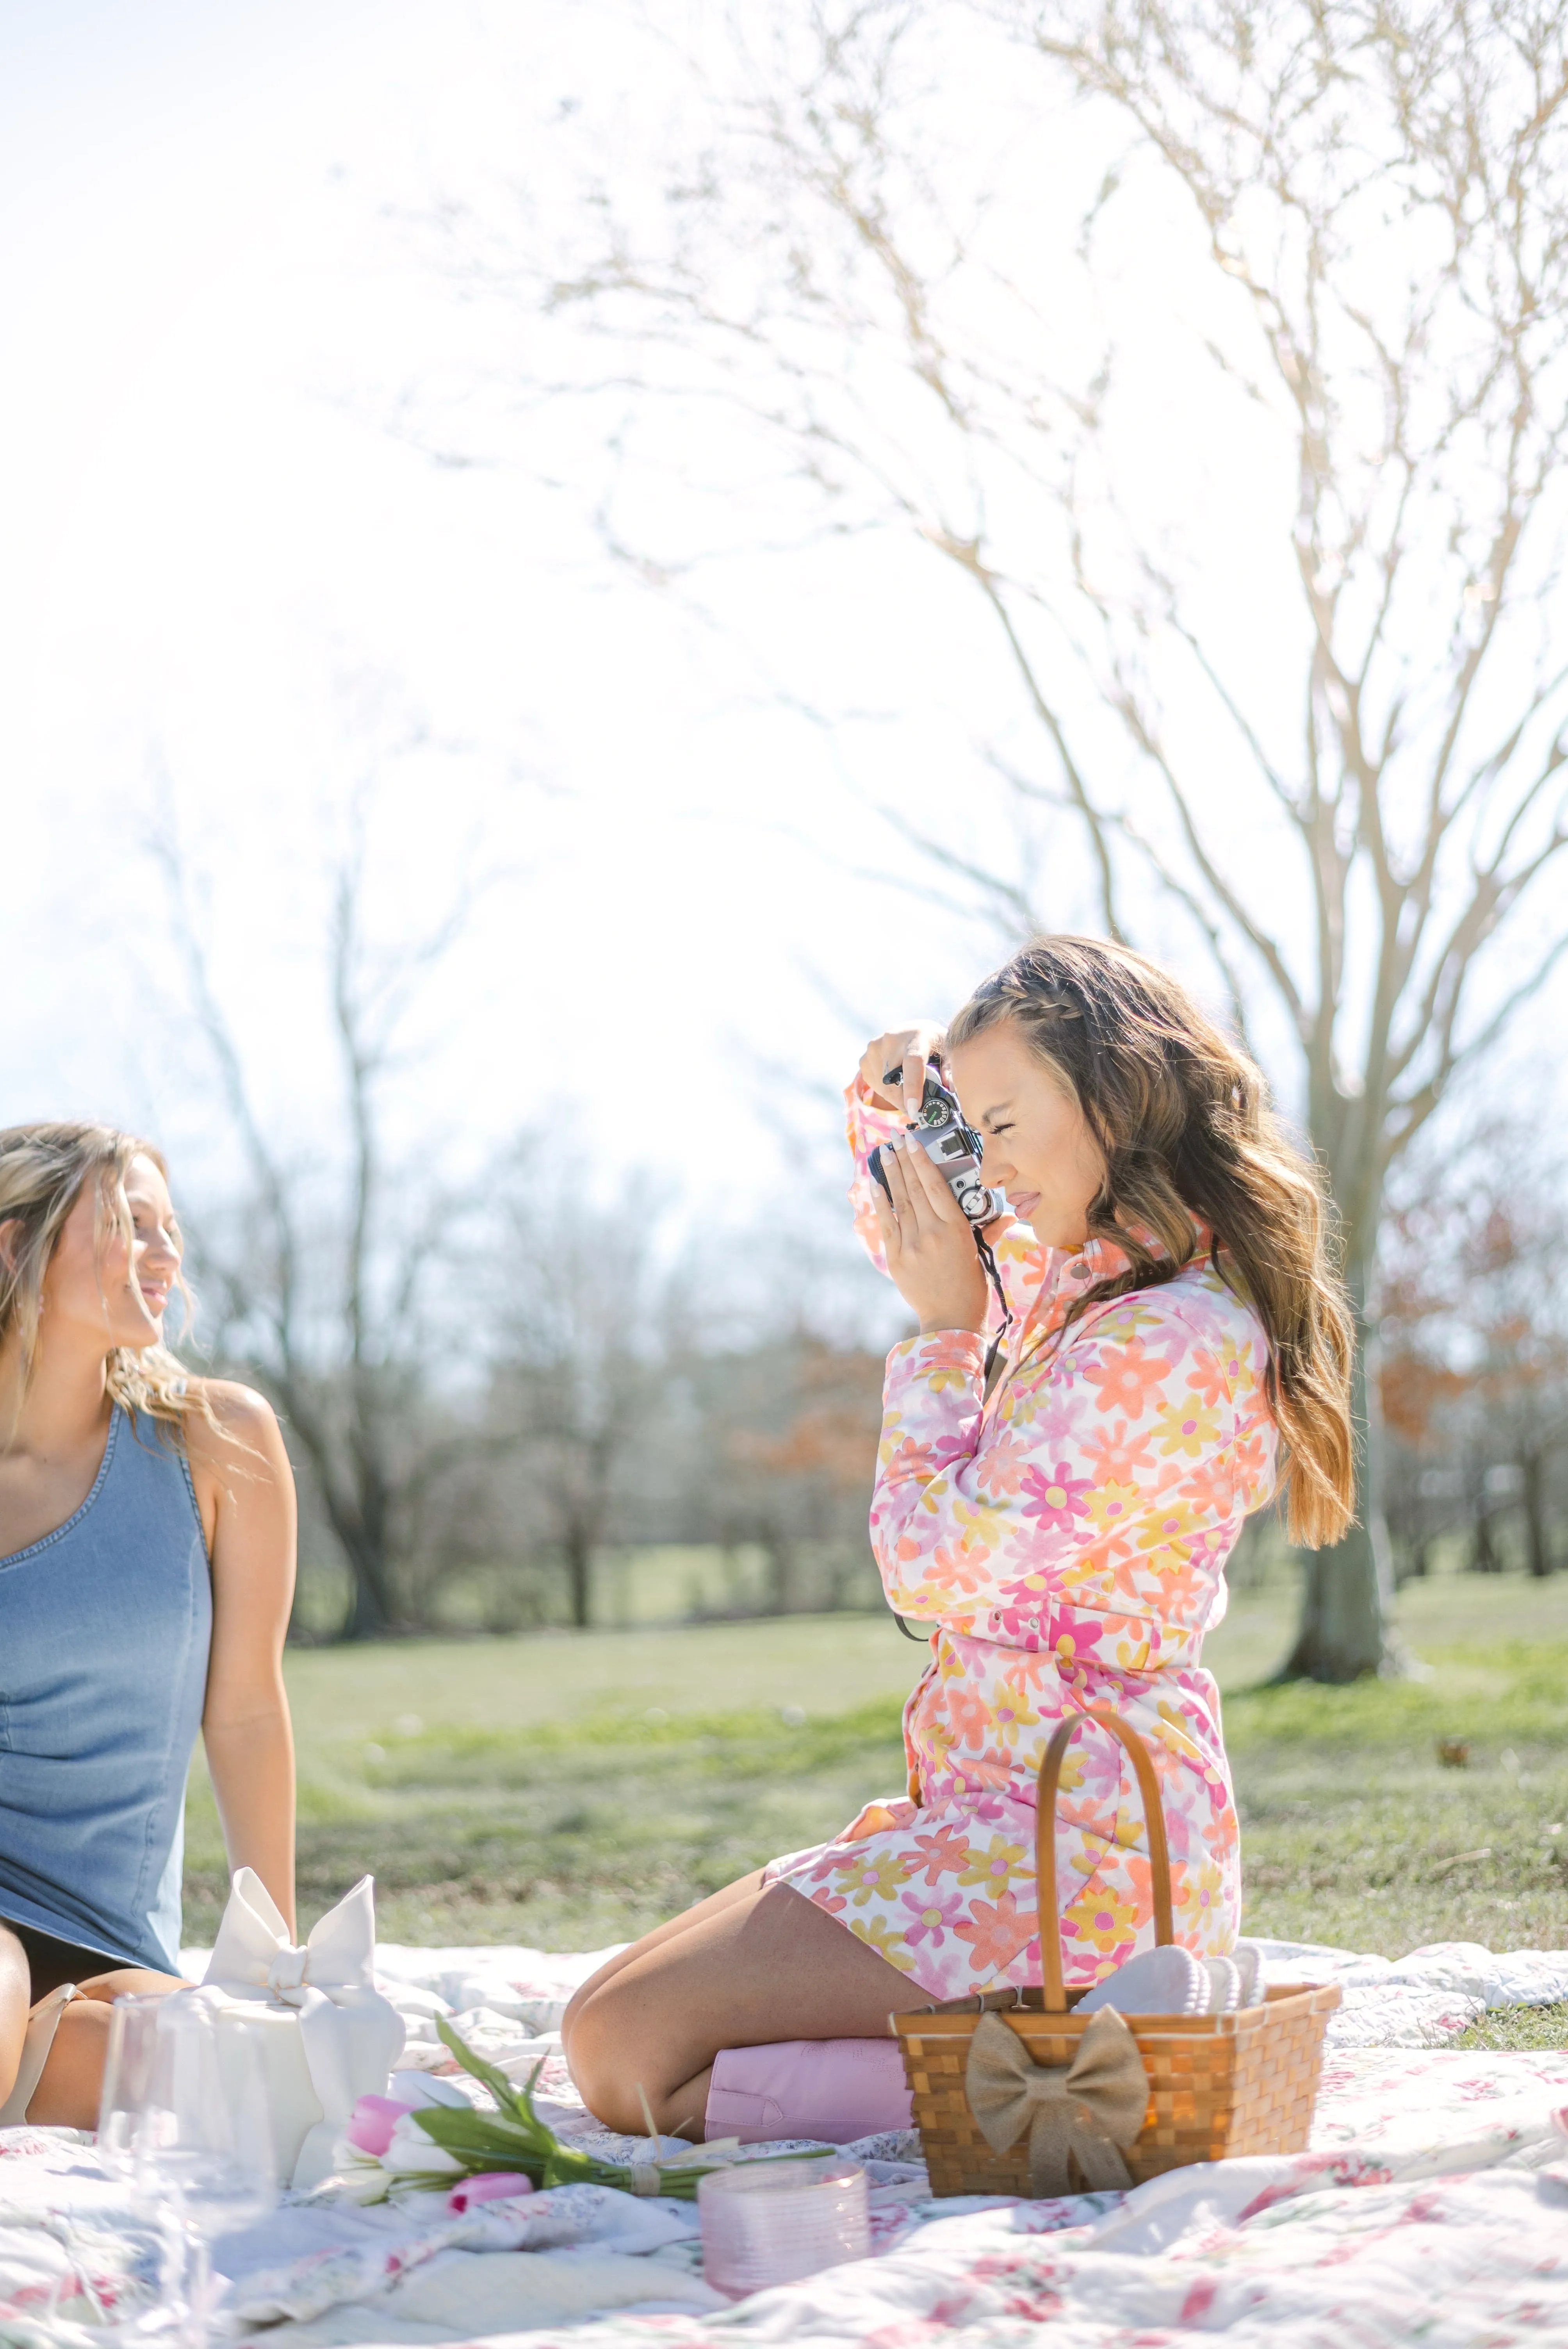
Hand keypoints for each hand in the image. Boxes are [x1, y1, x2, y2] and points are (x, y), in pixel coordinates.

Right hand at [858, 1021, 947, 1122]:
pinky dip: (885, 1091)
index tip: (915, 1108)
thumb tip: (949, 1088)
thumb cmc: (933, 1044)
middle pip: (894, 1080)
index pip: (912, 1061)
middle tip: (916, 1111)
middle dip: (904, 1101)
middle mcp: (892, 1038)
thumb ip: (949, 1069)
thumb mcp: (948, 1052)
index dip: (913, 1087)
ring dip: (895, 1098)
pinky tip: (896, 1083)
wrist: (912, 1031)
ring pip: (882, 1086)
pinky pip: (874, 1085)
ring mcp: (874, 1047)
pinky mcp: (865, 1057)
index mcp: (917, 1035)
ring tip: (907, 1094)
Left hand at [871, 1131, 988, 1334]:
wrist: (950, 1322)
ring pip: (899, 1202)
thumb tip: (1008, 1217)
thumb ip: (990, 1231)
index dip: (922, 1160)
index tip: (913, 1141)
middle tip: (895, 1138)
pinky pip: (886, 1224)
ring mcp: (911, 1246)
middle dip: (903, 1160)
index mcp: (956, 1229)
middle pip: (914, 1189)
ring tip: (884, 1153)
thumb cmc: (972, 1289)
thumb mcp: (982, 1256)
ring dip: (890, 1175)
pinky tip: (875, 1183)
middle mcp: (931, 1234)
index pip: (935, 1186)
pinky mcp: (896, 1258)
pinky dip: (880, 1202)